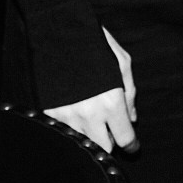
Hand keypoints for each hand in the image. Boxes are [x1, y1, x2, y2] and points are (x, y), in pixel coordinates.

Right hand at [46, 30, 137, 153]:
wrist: (58, 32)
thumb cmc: (94, 44)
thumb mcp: (121, 63)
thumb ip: (129, 93)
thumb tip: (132, 119)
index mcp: (111, 102)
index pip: (124, 138)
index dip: (131, 145)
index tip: (132, 146)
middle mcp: (89, 114)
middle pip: (104, 149)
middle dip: (110, 143)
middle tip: (111, 133)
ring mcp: (67, 115)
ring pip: (83, 143)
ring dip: (90, 136)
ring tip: (92, 120)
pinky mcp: (50, 113)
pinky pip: (64, 132)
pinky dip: (72, 128)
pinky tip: (75, 114)